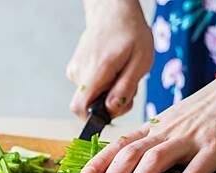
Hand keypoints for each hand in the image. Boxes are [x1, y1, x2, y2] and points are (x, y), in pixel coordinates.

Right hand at [67, 0, 152, 119]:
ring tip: (122, 74)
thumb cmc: (130, 33)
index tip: (114, 108)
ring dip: (109, 94)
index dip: (95, 118)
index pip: (80, 108)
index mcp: (96, 71)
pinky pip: (89, 88)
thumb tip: (111, 110)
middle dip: (110, 105)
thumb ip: (125, 88)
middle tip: (128, 89)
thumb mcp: (140, 62)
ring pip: (91, 98)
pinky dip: (103, 86)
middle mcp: (79, 73)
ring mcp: (75, 71)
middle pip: (89, 106)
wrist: (113, 12)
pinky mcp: (75, 70)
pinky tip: (113, 71)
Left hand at [80, 74, 215, 172]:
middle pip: (128, 157)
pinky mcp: (214, 150)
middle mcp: (165, 132)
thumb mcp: (172, 121)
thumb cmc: (206, 111)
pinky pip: (192, 172)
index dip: (99, 161)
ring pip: (152, 163)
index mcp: (154, 127)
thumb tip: (132, 161)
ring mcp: (189, 140)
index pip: (119, 144)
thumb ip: (153, 140)